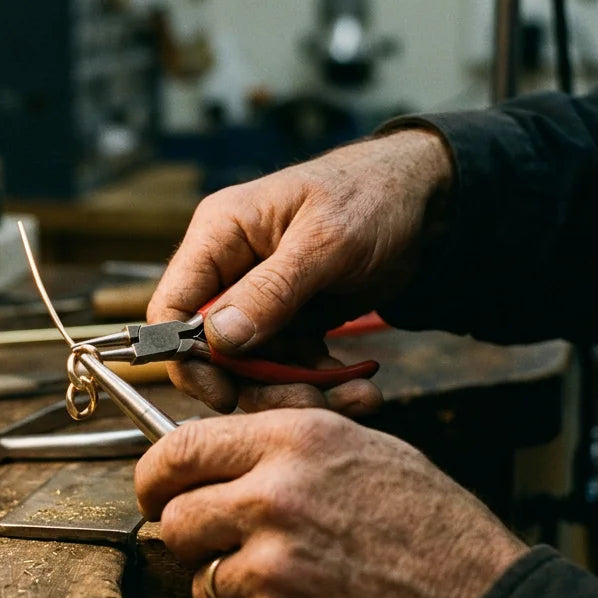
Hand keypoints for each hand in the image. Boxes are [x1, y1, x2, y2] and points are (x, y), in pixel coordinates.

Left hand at [134, 409, 527, 597]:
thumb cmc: (435, 535)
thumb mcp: (367, 453)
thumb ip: (285, 450)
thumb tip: (220, 459)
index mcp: (295, 443)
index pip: (179, 448)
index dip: (155, 476)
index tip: (155, 493)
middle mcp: (273, 499)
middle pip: (174, 521)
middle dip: (195, 540)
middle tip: (233, 551)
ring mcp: (270, 570)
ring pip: (203, 583)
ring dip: (238, 594)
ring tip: (303, 588)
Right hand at [149, 129, 452, 413]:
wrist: (426, 197)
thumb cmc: (371, 194)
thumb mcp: (325, 241)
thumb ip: (271, 289)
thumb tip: (216, 337)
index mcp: (220, 235)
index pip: (171, 306)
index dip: (185, 356)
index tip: (224, 394)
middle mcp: (231, 269)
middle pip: (212, 349)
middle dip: (256, 383)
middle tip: (305, 403)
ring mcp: (259, 296)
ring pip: (254, 364)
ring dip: (296, 388)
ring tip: (352, 396)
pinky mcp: (290, 317)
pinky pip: (288, 362)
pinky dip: (319, 380)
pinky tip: (355, 384)